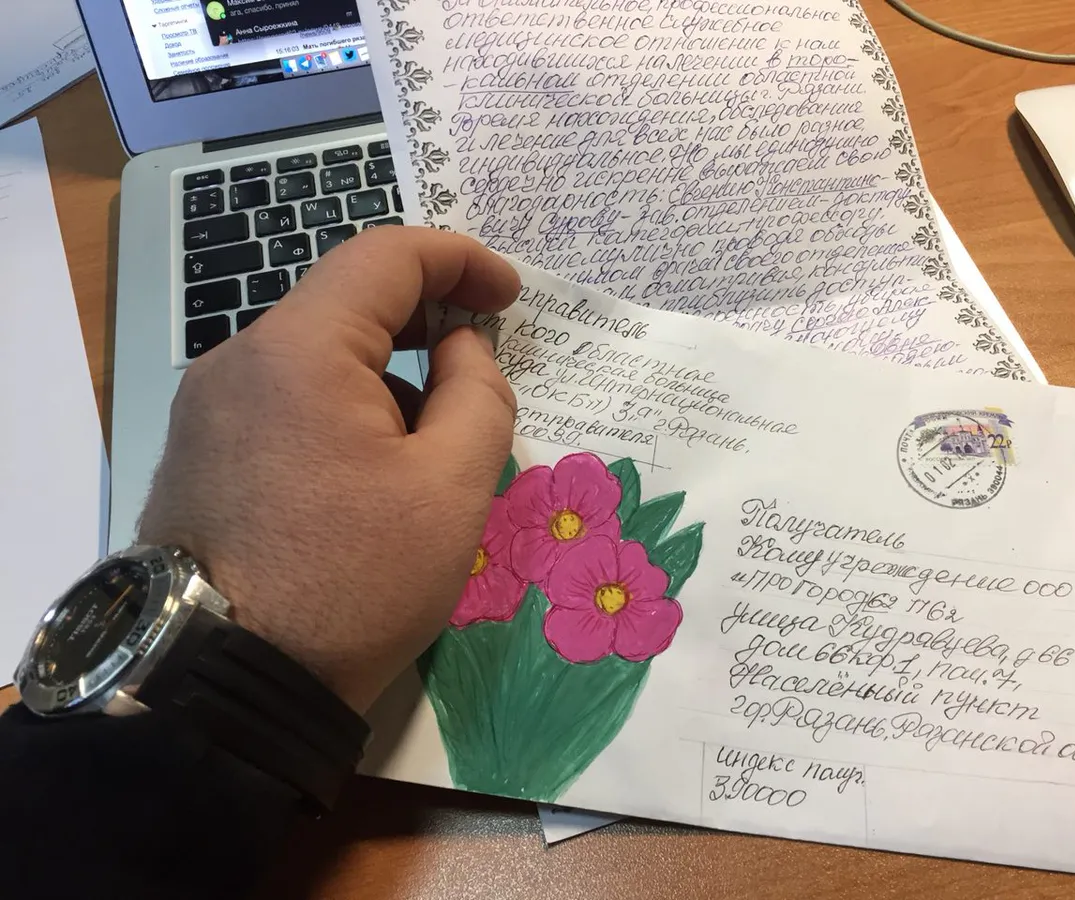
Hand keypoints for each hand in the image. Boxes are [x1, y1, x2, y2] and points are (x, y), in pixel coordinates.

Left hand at [138, 228, 519, 712]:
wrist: (223, 688)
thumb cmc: (353, 583)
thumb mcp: (451, 490)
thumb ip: (479, 394)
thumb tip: (461, 346)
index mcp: (298, 350)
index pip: (385, 256)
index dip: (460, 258)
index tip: (510, 294)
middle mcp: (238, 361)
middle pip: (346, 305)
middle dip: (425, 322)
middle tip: (483, 367)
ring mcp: (207, 409)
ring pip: (316, 359)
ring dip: (386, 378)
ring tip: (431, 454)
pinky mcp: (200, 454)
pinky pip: (285, 402)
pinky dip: (342, 411)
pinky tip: (370, 479)